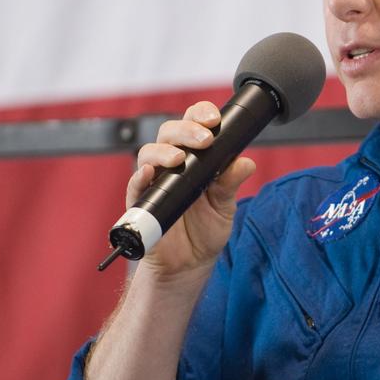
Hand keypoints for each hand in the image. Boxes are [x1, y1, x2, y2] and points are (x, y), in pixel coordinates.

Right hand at [128, 101, 256, 277]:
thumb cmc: (206, 230)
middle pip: (169, 132)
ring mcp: (155, 182)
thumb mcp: (225, 206)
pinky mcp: (141, 203)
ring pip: (149, 153)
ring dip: (163, 151)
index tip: (214, 119)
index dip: (200, 115)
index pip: (193, 125)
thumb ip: (231, 183)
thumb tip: (245, 163)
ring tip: (179, 158)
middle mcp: (172, 164)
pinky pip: (134, 186)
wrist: (189, 264)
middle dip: (186, 130)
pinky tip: (150, 173)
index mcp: (195, 157)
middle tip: (205, 139)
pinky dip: (140, 176)